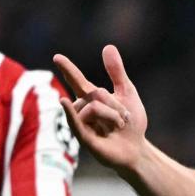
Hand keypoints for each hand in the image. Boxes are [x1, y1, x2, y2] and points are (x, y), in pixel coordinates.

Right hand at [52, 45, 149, 172]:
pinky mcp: (84, 138)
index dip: (68, 69)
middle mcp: (83, 110)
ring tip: (118, 128)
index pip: (77, 81)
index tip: (57, 57)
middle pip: (96, 94)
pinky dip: (70, 112)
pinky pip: (76, 121)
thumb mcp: (127, 93)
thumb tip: (108, 46)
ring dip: (114, 116)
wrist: (137, 149)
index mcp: (92, 99)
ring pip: (94, 107)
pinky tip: (63, 101)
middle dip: (116, 104)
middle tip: (124, 119)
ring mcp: (82, 124)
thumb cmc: (131, 123)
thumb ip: (116, 72)